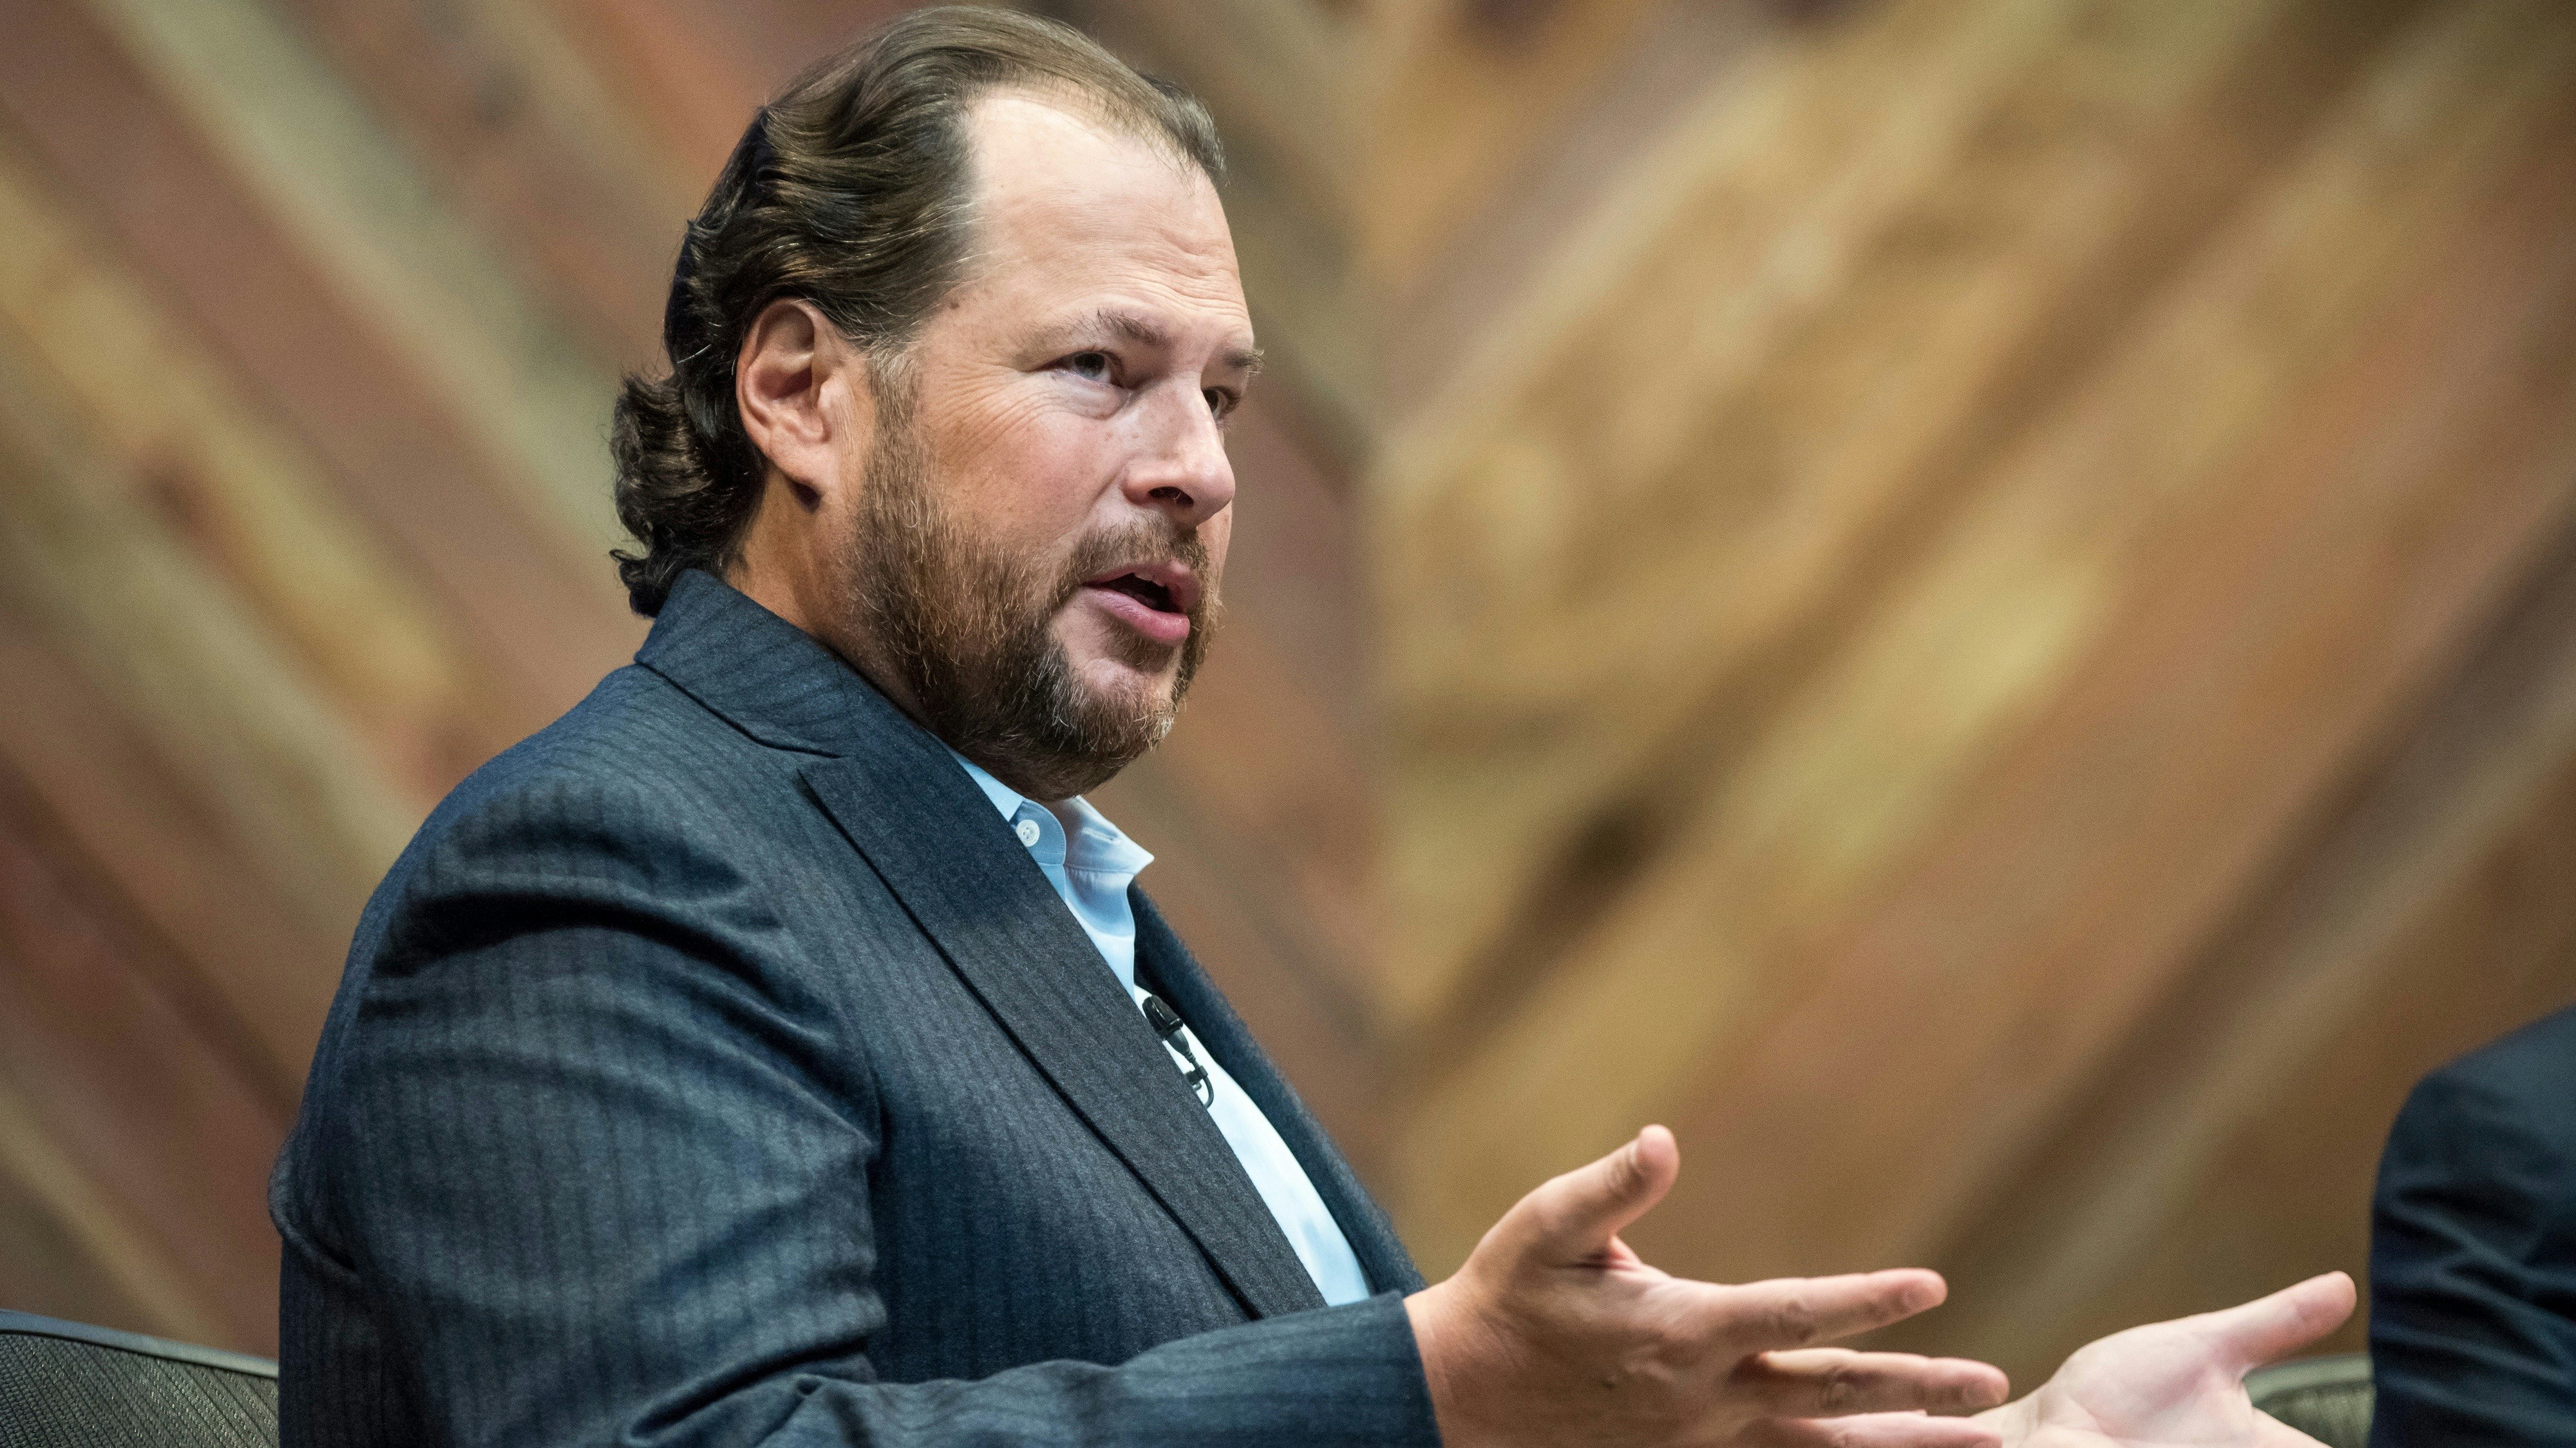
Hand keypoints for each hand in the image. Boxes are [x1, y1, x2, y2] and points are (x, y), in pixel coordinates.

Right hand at [1406, 1126, 2010, 1446]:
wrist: (1460, 1401)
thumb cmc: (1506, 1299)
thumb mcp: (1544, 1227)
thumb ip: (1610, 1188)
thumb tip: (1663, 1140)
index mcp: (1678, 1332)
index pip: (1793, 1315)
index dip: (1866, 1301)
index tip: (1932, 1286)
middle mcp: (1703, 1396)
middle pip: (1831, 1396)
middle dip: (1919, 1393)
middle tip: (1997, 1391)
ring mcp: (1701, 1439)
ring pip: (1822, 1447)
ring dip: (1904, 1445)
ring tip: (1983, 1445)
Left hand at [1975, 1274, 2356, 1445]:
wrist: (2047, 1430)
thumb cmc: (2125, 1391)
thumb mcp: (2204, 1348)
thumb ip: (2274, 1325)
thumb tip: (2345, 1285)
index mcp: (2256, 1443)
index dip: (2347, 1447)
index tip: (2426, 1434)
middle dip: (2275, 1445)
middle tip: (2250, 1436)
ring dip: (2211, 1444)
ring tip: (2159, 1442)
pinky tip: (2118, 1447)